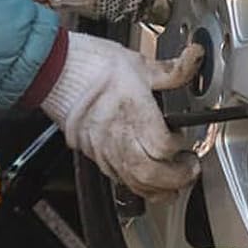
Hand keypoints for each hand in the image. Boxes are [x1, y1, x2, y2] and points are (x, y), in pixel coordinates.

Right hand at [41, 33, 202, 198]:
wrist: (54, 68)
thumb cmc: (90, 64)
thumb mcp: (138, 62)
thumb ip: (171, 69)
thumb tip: (193, 57)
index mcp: (135, 111)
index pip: (164, 147)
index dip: (180, 148)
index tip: (184, 140)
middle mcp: (118, 135)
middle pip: (151, 174)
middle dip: (176, 179)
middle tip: (188, 170)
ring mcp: (102, 147)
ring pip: (133, 183)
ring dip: (156, 189)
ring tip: (171, 184)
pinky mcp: (90, 151)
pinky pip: (115, 176)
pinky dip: (133, 183)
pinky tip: (142, 178)